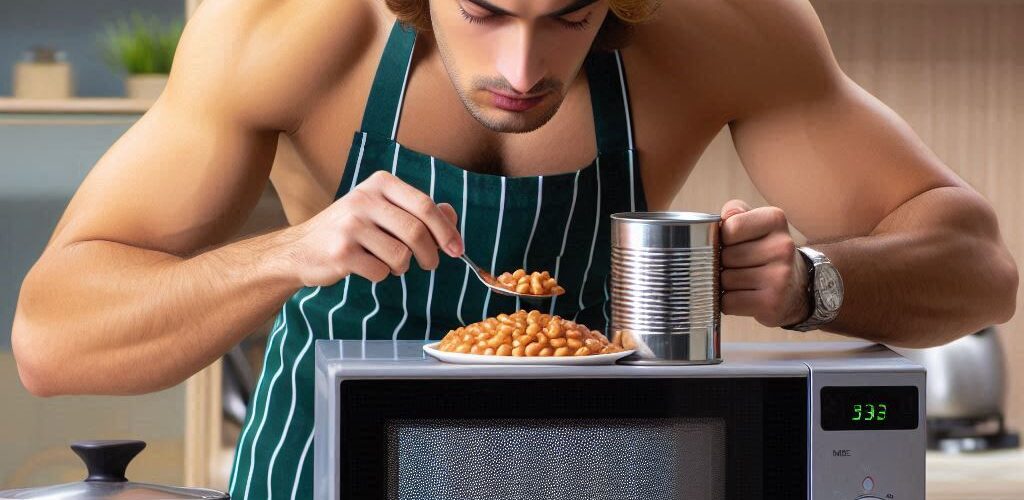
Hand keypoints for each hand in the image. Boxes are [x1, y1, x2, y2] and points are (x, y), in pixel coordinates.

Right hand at [283, 170, 463, 286]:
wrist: (300, 248)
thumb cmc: (349, 230)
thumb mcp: (382, 211)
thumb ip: (417, 211)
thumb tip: (452, 216)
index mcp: (379, 183)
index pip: (425, 205)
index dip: (446, 230)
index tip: (457, 249)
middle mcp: (364, 199)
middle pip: (416, 231)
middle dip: (431, 255)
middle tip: (431, 265)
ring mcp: (350, 225)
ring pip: (401, 255)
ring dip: (402, 267)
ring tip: (389, 262)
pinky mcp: (341, 252)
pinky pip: (380, 271)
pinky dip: (380, 275)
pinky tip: (366, 266)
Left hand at [719, 199, 809, 326]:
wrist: (797, 287)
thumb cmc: (765, 252)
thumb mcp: (755, 224)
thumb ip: (736, 212)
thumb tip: (725, 215)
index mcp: (775, 220)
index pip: (730, 227)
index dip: (722, 239)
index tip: (732, 243)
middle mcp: (783, 246)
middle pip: (725, 256)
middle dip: (723, 263)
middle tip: (739, 266)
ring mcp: (780, 276)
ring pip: (725, 280)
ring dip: (725, 284)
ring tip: (743, 282)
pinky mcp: (772, 303)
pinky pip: (729, 302)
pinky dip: (728, 302)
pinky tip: (744, 296)